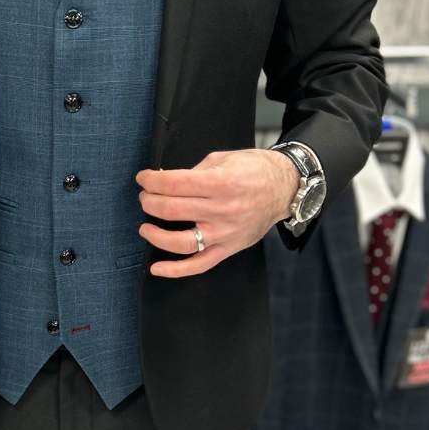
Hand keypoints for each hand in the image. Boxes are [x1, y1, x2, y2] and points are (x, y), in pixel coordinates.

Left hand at [136, 149, 299, 277]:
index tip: (143, 178)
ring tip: (145, 227)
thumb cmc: (255, 169)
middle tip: (145, 197)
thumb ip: (193, 172)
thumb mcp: (223, 159)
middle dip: (149, 202)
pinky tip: (157, 268)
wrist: (285, 188)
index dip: (151, 180)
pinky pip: (200, 264)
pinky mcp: (229, 248)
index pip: (173, 183)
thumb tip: (166, 182)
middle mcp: (222, 210)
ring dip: (155, 235)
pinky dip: (176, 270)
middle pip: (172, 210)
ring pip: (181, 242)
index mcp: (220, 183)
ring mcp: (225, 233)